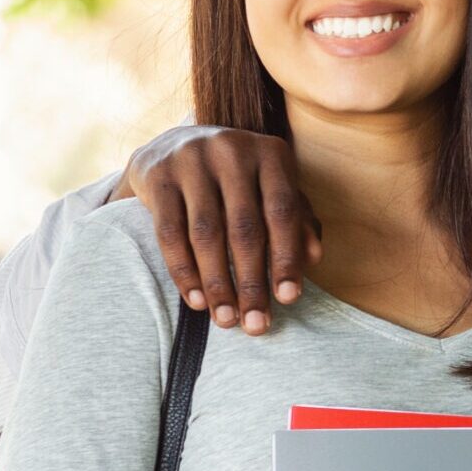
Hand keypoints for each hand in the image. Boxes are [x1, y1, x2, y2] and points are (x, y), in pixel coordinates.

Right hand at [121, 125, 319, 334]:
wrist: (174, 146)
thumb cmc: (238, 178)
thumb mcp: (272, 189)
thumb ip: (298, 219)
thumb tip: (314, 259)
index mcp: (270, 153)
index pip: (283, 212)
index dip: (286, 258)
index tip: (288, 300)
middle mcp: (232, 150)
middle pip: (244, 228)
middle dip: (251, 282)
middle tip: (255, 324)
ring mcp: (191, 160)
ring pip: (206, 234)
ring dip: (217, 283)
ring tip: (226, 319)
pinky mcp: (157, 175)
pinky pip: (170, 232)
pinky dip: (183, 271)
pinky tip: (196, 300)